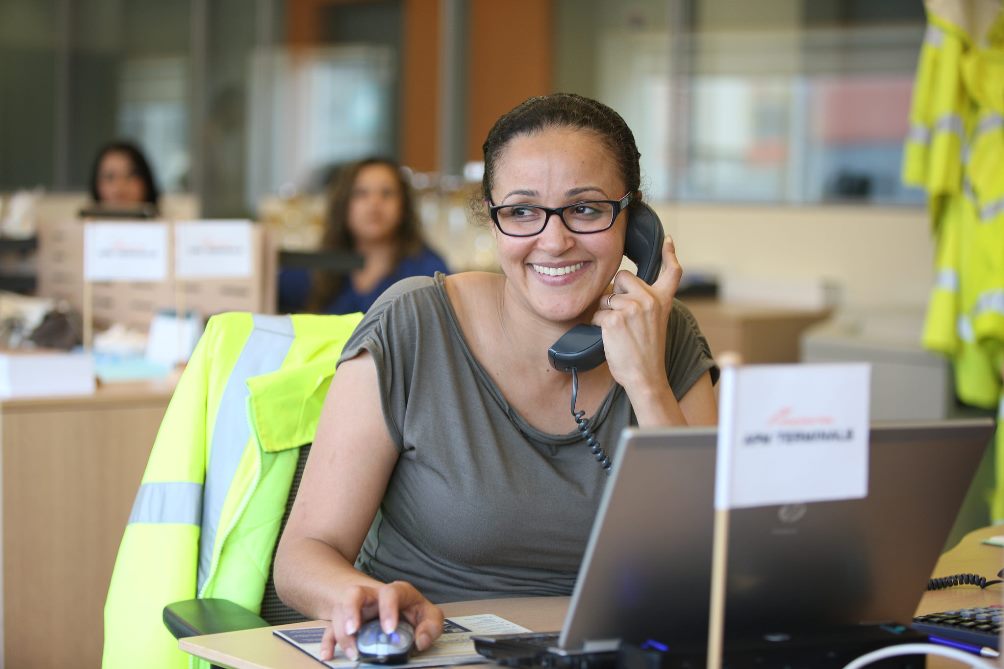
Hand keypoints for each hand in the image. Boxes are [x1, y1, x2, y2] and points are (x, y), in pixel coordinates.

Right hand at [320, 580, 443, 660]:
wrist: (391, 604)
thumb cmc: (410, 611)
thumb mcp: (428, 615)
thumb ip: (431, 625)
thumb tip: (420, 641)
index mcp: (394, 593)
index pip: (390, 593)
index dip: (388, 610)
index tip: (389, 630)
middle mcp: (371, 596)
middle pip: (354, 594)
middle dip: (350, 611)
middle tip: (353, 631)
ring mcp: (355, 608)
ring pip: (339, 612)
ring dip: (341, 633)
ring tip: (352, 653)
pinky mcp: (345, 622)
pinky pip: (330, 629)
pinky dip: (328, 642)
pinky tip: (328, 654)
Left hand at [591, 237, 681, 393]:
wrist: (646, 377)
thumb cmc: (647, 353)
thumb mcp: (656, 323)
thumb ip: (647, 303)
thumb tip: (620, 289)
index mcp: (663, 300)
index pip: (672, 271)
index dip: (669, 253)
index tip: (667, 240)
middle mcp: (651, 300)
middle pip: (623, 277)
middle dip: (616, 292)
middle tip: (624, 316)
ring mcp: (633, 308)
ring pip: (606, 297)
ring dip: (605, 312)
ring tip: (619, 332)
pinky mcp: (616, 319)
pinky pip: (597, 313)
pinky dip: (597, 325)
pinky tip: (610, 338)